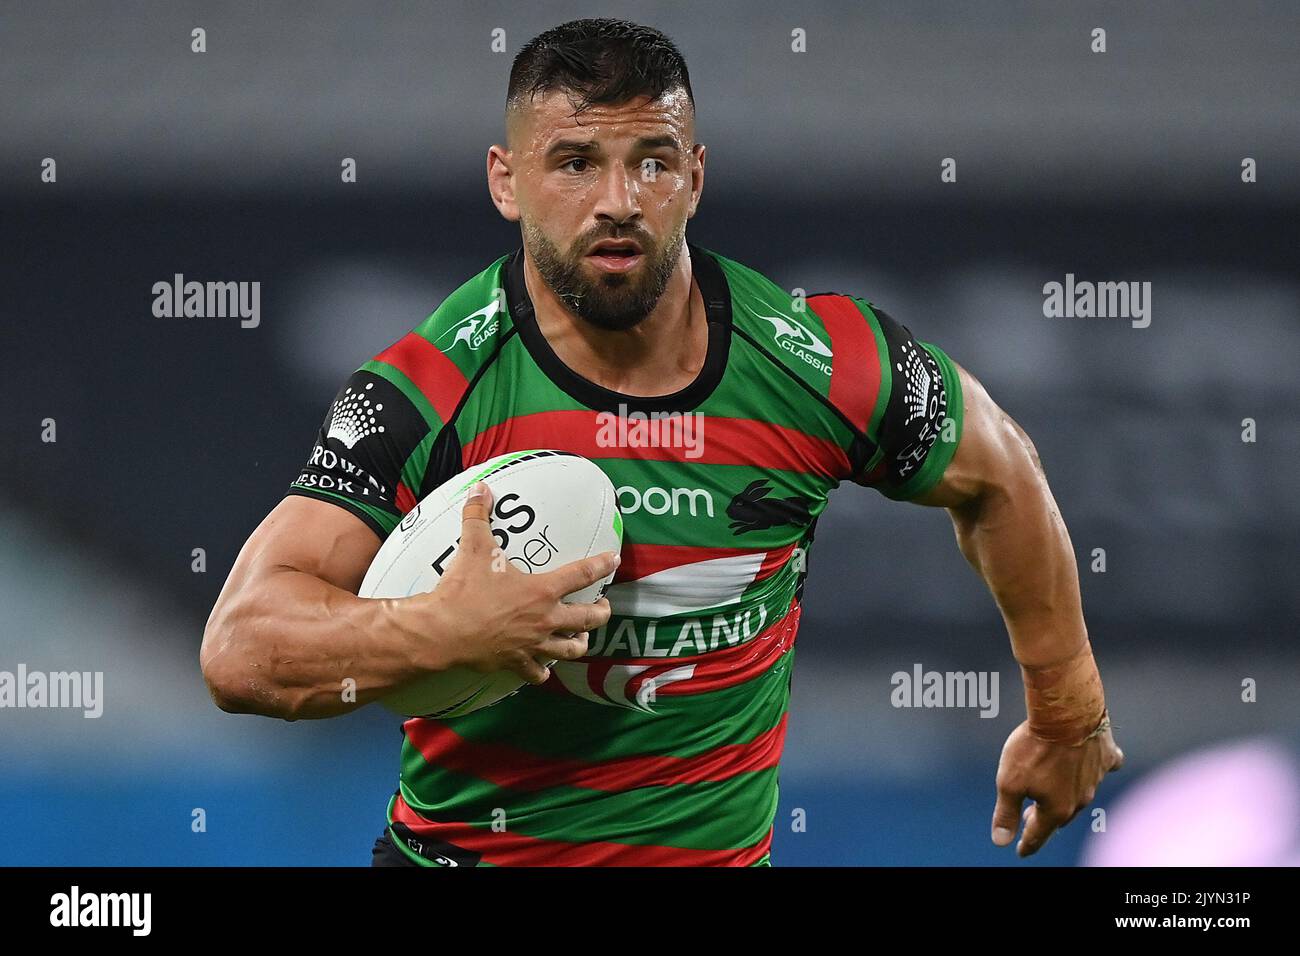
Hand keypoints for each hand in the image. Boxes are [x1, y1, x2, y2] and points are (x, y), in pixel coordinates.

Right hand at [406, 480, 617, 685]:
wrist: (442, 632)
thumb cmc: (464, 589)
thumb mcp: (473, 546)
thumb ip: (478, 515)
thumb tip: (479, 487)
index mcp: (542, 590)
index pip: (582, 575)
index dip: (602, 565)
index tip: (613, 560)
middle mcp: (545, 619)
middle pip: (588, 619)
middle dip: (601, 613)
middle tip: (603, 607)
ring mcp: (533, 645)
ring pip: (570, 650)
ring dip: (579, 643)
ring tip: (582, 638)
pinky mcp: (516, 663)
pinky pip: (538, 673)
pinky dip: (543, 671)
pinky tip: (544, 669)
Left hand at [990, 718, 1123, 856]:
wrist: (1067, 714)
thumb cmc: (1034, 748)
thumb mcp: (1009, 782)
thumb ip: (1006, 812)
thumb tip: (1001, 841)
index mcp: (1057, 808)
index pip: (1039, 834)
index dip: (1027, 844)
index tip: (1021, 851)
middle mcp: (1080, 799)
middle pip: (1060, 815)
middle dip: (1044, 819)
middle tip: (1029, 817)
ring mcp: (1096, 778)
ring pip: (1080, 794)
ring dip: (1065, 795)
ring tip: (1052, 792)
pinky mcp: (1106, 757)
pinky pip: (1104, 767)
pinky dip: (1095, 768)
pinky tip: (1091, 765)